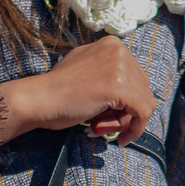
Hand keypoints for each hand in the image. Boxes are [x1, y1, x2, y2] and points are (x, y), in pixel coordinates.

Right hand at [0, 37, 157, 145]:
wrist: (40, 99)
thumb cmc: (58, 92)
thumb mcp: (88, 72)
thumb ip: (108, 75)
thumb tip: (128, 94)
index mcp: (112, 45)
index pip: (136, 77)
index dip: (127, 102)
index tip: (111, 117)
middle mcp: (119, 51)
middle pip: (143, 89)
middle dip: (126, 112)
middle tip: (103, 125)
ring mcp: (120, 67)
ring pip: (144, 103)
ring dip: (125, 122)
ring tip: (101, 128)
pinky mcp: (119, 87)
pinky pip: (143, 113)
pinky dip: (136, 129)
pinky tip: (122, 140)